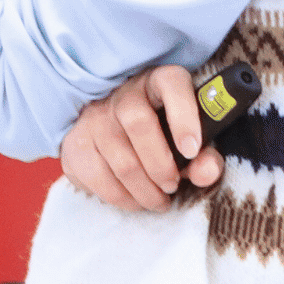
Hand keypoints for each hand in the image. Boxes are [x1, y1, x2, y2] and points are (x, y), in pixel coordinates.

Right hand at [59, 66, 225, 212]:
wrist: (114, 132)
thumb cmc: (162, 136)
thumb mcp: (189, 142)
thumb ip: (204, 158)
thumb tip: (207, 171)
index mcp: (158, 82)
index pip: (170, 84)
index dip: (183, 116)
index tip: (192, 149)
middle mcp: (124, 93)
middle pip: (138, 123)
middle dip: (161, 166)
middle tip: (172, 186)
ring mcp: (95, 116)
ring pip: (120, 159)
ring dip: (144, 191)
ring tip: (158, 200)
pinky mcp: (76, 142)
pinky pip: (97, 177)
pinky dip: (121, 198)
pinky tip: (134, 200)